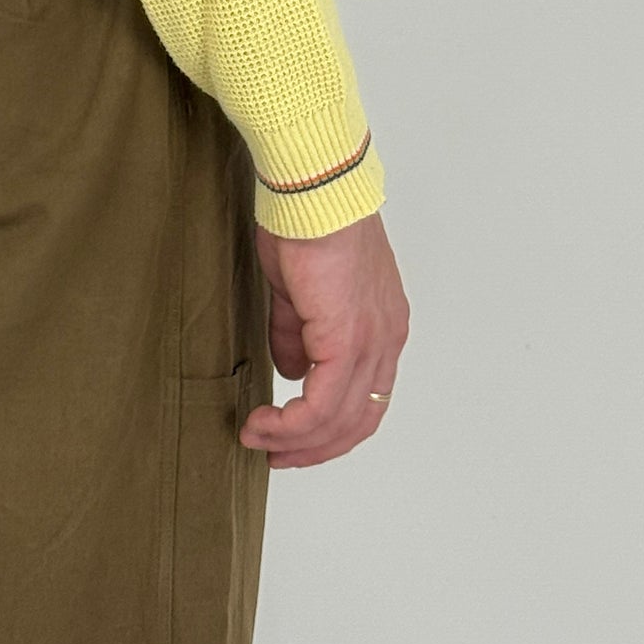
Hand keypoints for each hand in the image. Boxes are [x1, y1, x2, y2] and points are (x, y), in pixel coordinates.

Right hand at [239, 209, 408, 468]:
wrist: (312, 189)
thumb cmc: (305, 221)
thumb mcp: (299, 289)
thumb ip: (297, 332)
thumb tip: (291, 370)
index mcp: (382, 326)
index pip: (365, 397)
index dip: (330, 427)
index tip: (292, 438)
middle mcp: (386, 340)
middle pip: (358, 420)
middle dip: (314, 447)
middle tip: (275, 454)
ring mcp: (372, 342)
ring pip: (340, 419)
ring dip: (295, 440)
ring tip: (256, 438)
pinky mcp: (347, 340)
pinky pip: (322, 403)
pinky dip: (292, 423)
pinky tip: (263, 421)